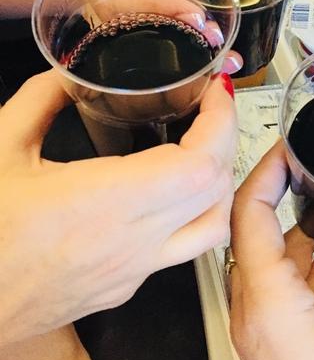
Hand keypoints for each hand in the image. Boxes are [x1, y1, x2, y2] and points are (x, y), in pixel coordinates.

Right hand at [0, 69, 236, 346]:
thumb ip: (40, 101)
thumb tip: (67, 73)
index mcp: (104, 204)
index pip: (199, 166)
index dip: (221, 122)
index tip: (216, 90)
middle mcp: (132, 242)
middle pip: (217, 189)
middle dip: (226, 137)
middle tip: (211, 104)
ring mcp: (136, 270)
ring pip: (214, 225)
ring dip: (221, 179)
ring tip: (206, 144)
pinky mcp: (127, 286)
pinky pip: (186, 246)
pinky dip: (198, 209)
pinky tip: (174, 187)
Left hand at [230, 144, 313, 359]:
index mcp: (268, 305)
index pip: (246, 215)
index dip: (264, 172)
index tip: (287, 147)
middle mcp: (253, 314)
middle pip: (253, 231)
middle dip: (284, 194)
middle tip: (312, 165)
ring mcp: (261, 329)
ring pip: (269, 258)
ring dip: (301, 228)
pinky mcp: (276, 341)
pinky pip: (282, 285)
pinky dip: (307, 260)